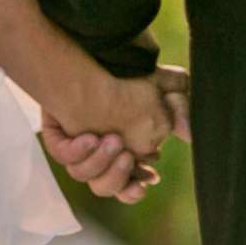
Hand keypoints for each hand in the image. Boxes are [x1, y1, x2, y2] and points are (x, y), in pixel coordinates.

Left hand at [40, 65, 189, 203]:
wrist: (93, 54)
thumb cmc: (130, 75)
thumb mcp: (161, 87)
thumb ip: (178, 108)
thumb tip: (188, 133)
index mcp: (122, 155)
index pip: (127, 187)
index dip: (133, 189)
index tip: (148, 179)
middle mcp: (97, 157)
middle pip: (104, 187)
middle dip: (117, 177)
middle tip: (126, 156)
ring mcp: (76, 148)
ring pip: (82, 175)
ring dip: (99, 162)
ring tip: (111, 140)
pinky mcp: (58, 135)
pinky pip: (62, 155)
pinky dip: (77, 151)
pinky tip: (90, 137)